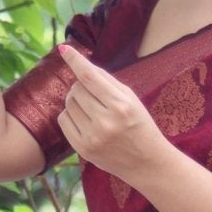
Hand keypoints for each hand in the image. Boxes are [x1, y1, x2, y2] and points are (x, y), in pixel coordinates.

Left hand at [56, 45, 167, 184]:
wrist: (147, 163)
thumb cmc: (140, 125)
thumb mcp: (131, 99)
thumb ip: (107, 82)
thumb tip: (82, 65)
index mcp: (121, 106)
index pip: (90, 77)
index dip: (75, 60)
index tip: (64, 48)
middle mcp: (105, 122)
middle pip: (77, 89)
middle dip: (81, 86)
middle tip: (94, 94)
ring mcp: (93, 137)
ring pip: (69, 104)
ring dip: (76, 101)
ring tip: (92, 109)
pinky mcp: (83, 149)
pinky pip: (64, 120)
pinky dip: (70, 115)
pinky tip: (84, 120)